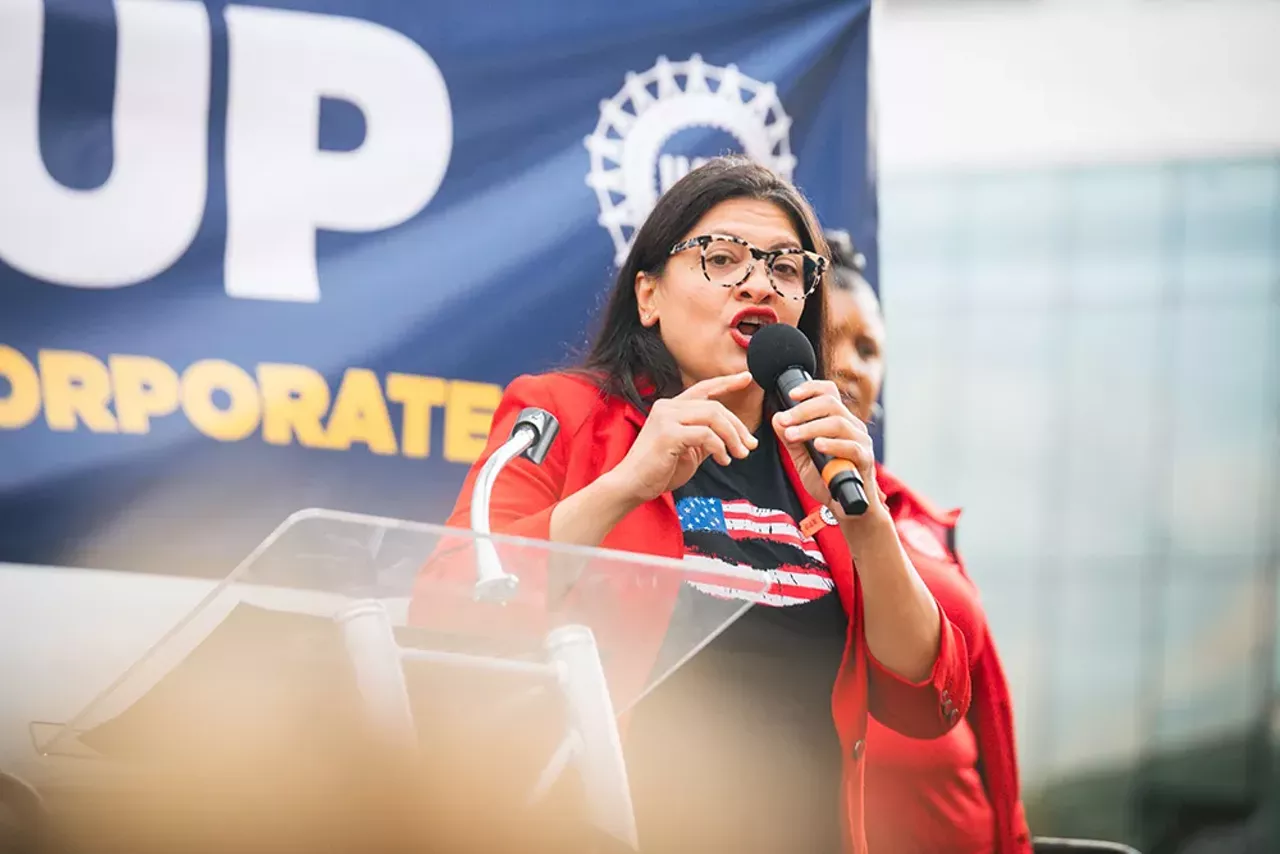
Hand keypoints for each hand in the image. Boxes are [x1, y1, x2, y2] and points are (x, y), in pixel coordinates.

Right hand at [608, 371, 757, 504]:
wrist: (633, 485)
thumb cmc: (659, 470)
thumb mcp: (688, 449)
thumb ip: (706, 437)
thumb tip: (733, 435)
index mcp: (671, 408)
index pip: (703, 388)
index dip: (726, 382)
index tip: (747, 378)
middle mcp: (667, 407)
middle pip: (714, 406)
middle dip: (737, 426)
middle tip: (749, 445)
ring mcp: (666, 419)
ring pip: (713, 417)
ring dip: (732, 437)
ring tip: (739, 454)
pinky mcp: (668, 434)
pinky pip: (705, 435)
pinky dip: (719, 447)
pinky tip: (722, 460)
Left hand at [771, 379, 880, 521]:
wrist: (847, 509)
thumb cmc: (827, 481)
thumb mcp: (802, 459)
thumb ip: (790, 440)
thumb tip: (777, 418)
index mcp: (839, 421)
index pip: (829, 393)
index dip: (810, 388)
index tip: (790, 394)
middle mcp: (852, 427)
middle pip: (831, 404)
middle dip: (803, 410)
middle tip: (784, 420)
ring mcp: (861, 442)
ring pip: (838, 423)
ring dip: (811, 427)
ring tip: (792, 435)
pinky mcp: (865, 460)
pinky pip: (852, 447)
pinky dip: (833, 444)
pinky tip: (817, 446)